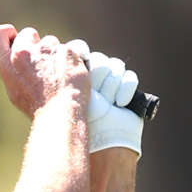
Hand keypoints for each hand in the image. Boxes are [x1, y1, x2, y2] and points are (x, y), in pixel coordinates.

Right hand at [0, 24, 87, 117]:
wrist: (60, 113)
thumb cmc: (37, 106)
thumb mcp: (14, 91)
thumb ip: (14, 70)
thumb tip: (18, 60)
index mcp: (8, 63)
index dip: (6, 32)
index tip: (13, 36)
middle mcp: (25, 53)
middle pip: (28, 33)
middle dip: (35, 44)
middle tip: (42, 61)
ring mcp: (47, 50)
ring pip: (51, 42)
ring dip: (54, 54)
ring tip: (58, 75)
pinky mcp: (67, 51)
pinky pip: (70, 49)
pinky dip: (71, 60)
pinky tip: (70, 75)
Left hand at [66, 40, 141, 155]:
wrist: (101, 142)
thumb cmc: (79, 120)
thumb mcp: (65, 94)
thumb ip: (62, 70)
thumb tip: (61, 48)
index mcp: (74, 75)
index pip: (80, 51)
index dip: (82, 55)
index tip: (82, 61)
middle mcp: (92, 77)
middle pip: (100, 58)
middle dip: (98, 76)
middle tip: (96, 94)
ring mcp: (110, 83)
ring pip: (116, 66)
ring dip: (111, 85)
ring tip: (108, 103)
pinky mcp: (126, 90)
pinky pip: (130, 78)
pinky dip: (125, 89)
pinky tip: (119, 103)